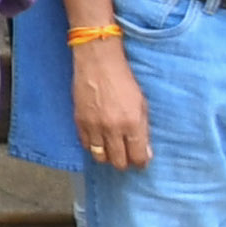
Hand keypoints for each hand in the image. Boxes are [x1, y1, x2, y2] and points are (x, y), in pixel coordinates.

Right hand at [69, 39, 153, 174]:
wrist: (98, 63)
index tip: (141, 161)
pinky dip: (93, 146)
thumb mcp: (142, 104)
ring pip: (100, 157)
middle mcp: (112, 129)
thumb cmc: (124, 80)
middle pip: (118, 161)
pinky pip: (86, 145)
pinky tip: (98, 139)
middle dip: (124, 162)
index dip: (141, 162)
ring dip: (107, 156)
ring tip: (111, 149)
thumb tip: (146, 153)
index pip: (138, 157)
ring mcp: (94, 126)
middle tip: (126, 156)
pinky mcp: (79, 121)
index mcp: (132, 123)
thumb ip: (143, 130)